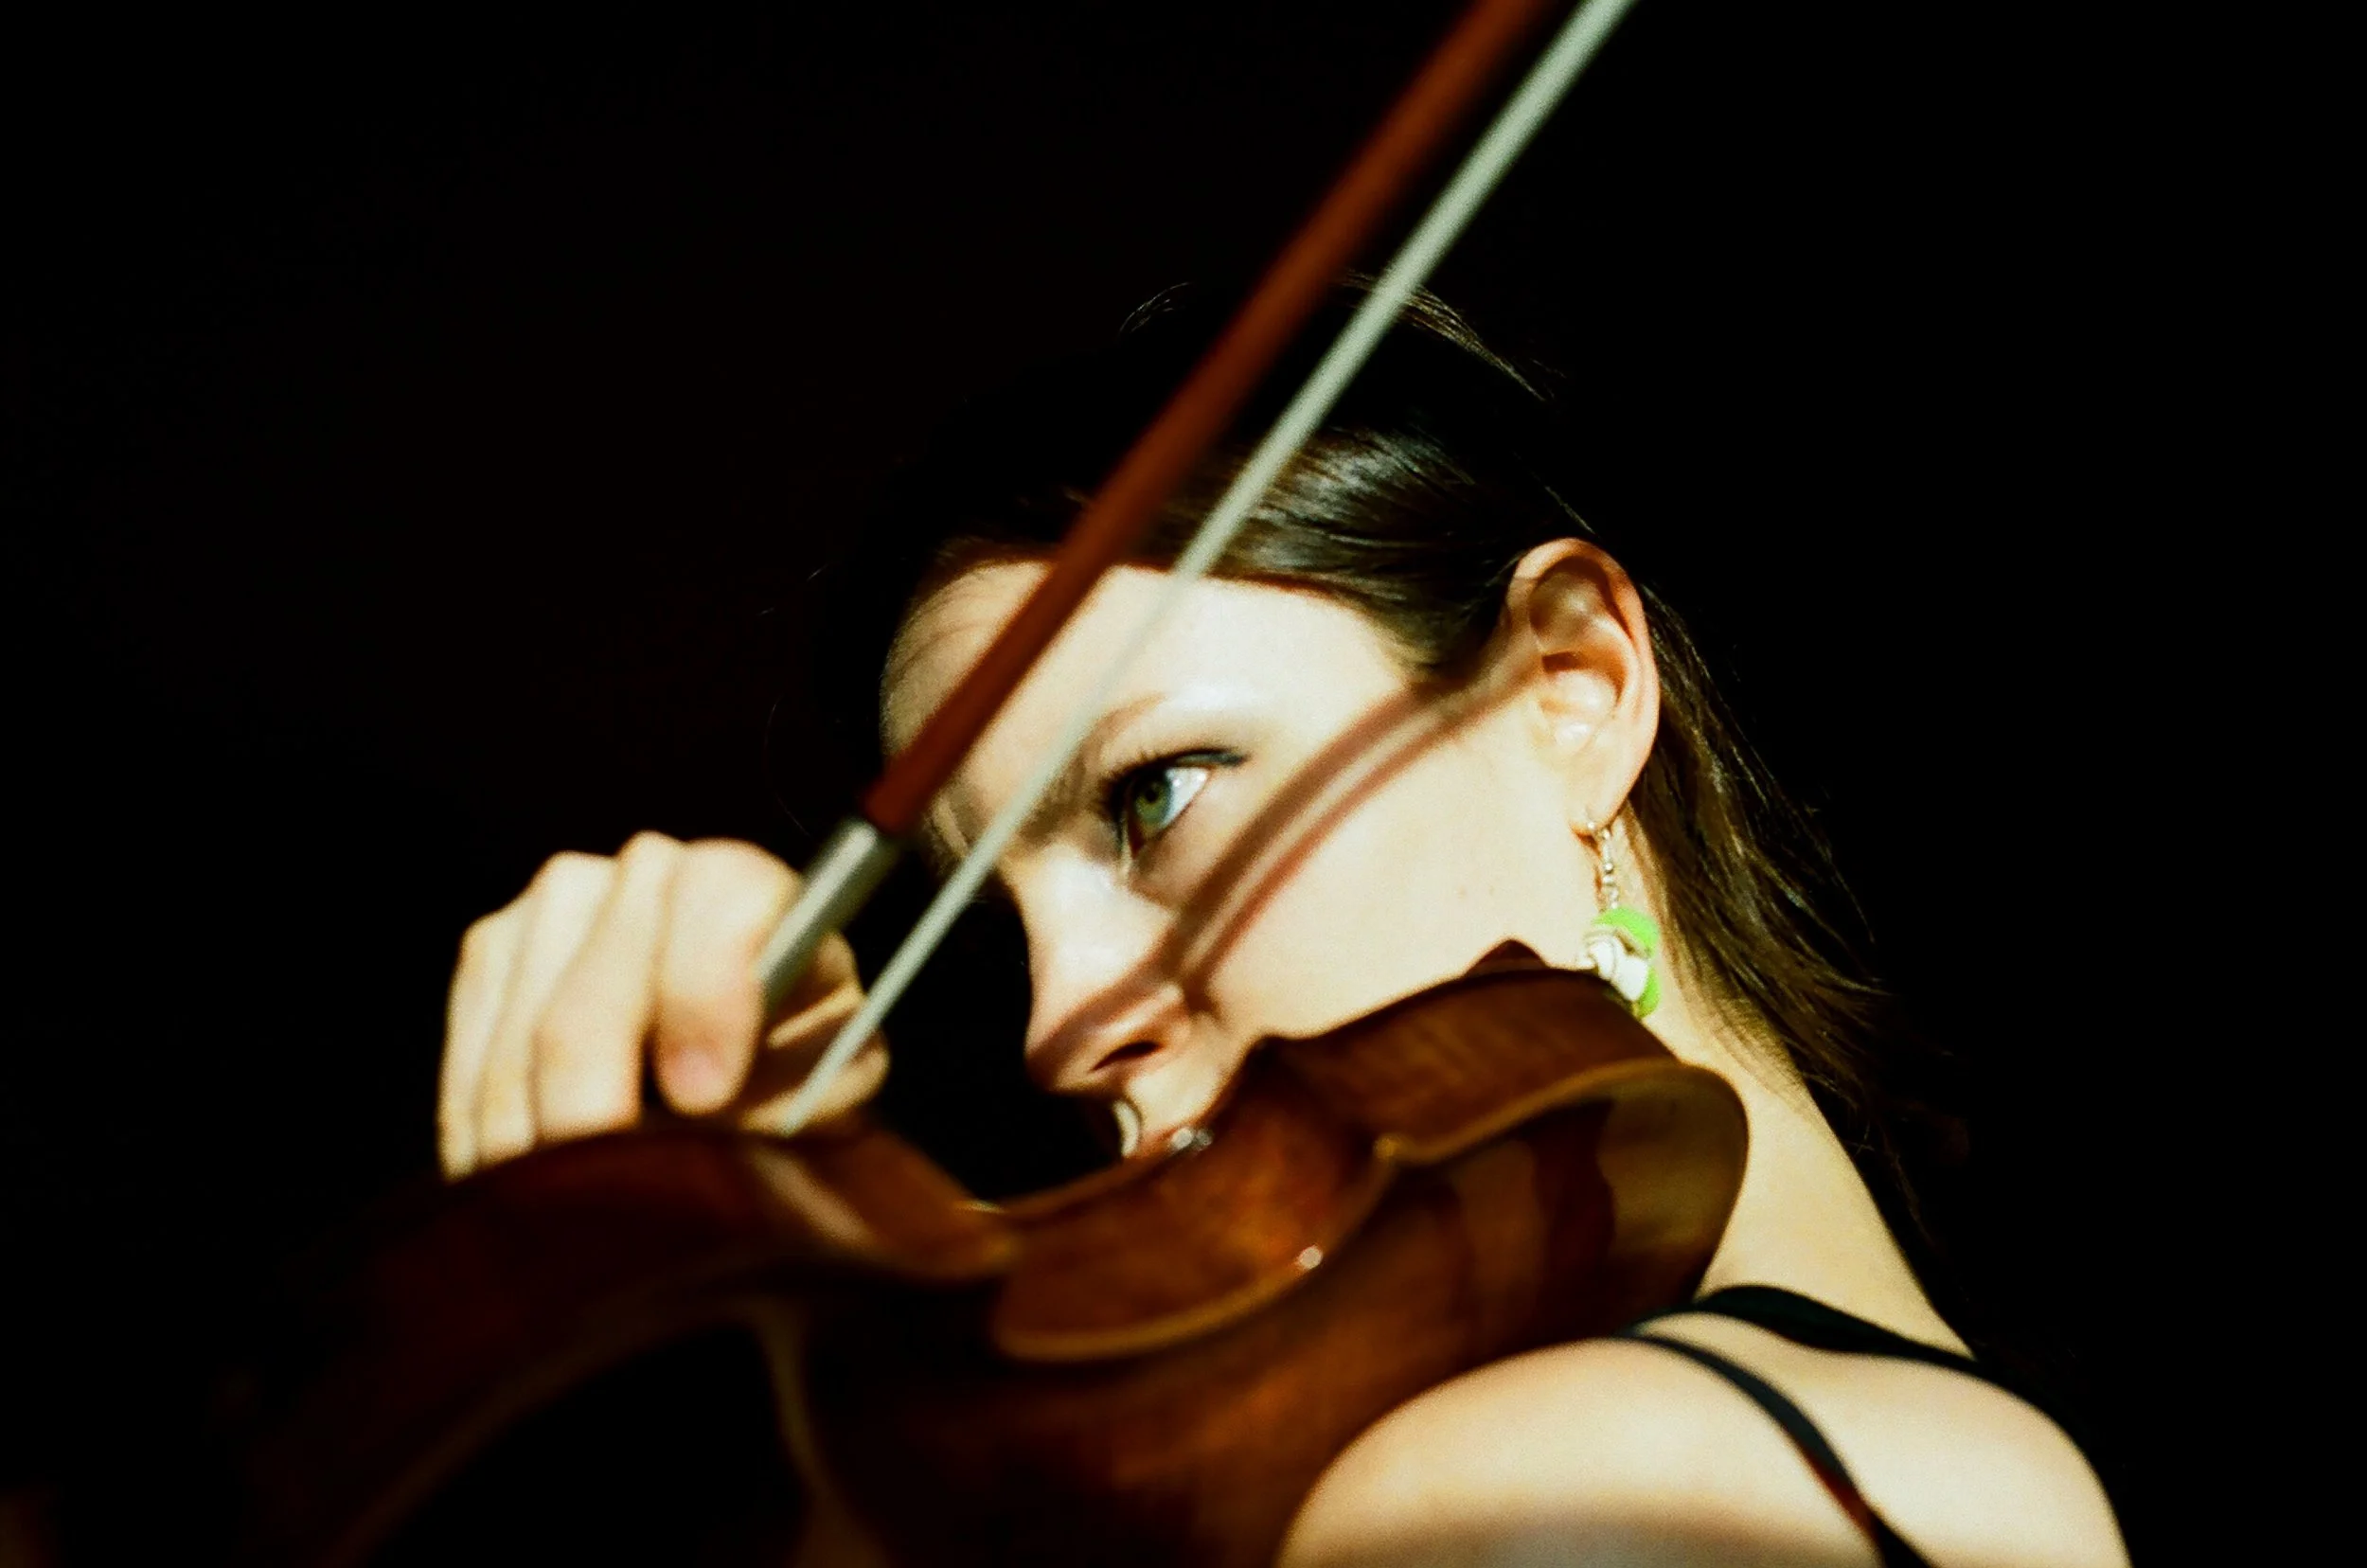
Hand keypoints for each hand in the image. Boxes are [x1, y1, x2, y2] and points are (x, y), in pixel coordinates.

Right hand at [438, 833, 885, 1176]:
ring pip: (528, 1029)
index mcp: (754, 887)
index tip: (703, 1098)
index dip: (705, 998)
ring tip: (562, 1209)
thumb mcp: (827, 1080)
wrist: (737, 1050)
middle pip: (602, 990)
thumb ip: (789, 1092)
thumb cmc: (794, 1063)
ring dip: (537, 1135)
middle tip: (604, 1193)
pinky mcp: (495, 945)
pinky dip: (487, 1126)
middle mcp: (654, 869)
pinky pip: (472, 1045)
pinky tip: (516, 1180)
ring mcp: (563, 898)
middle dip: (596, 1107)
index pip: (723, 898)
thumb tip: (703, 1131)